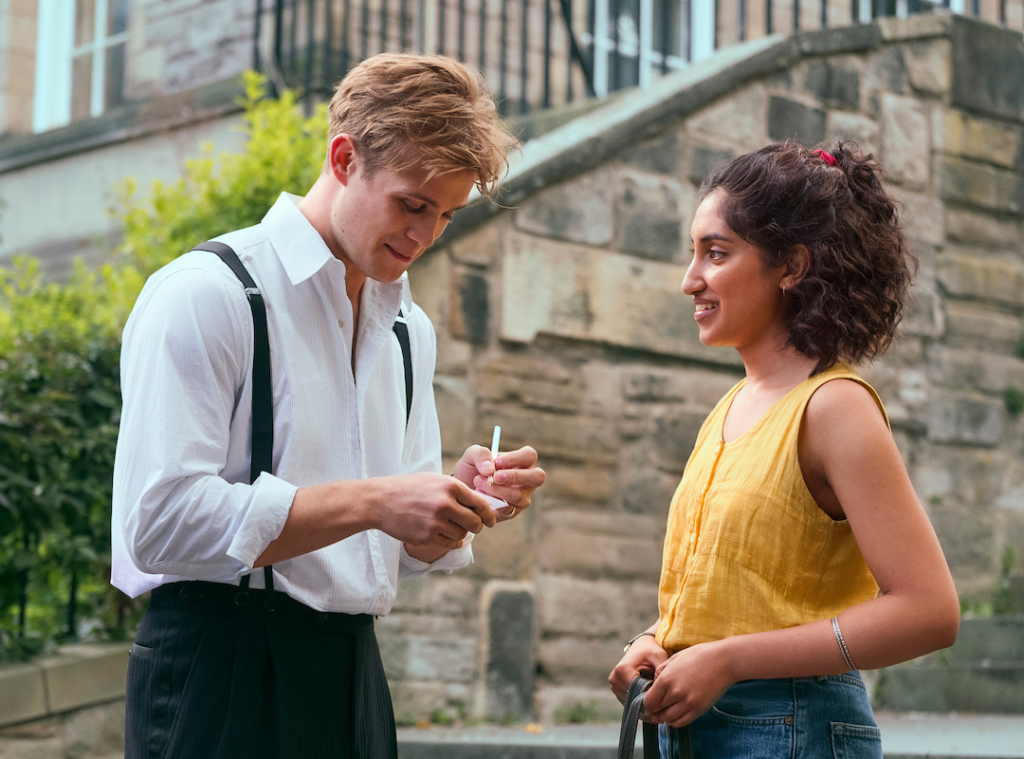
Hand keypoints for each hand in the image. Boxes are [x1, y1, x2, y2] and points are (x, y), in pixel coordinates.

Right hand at [377, 472, 495, 549]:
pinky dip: (452, 541)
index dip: (489, 514)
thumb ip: (457, 491)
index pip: (480, 504)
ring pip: (463, 534)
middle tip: (475, 526)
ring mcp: (435, 522)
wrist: (380, 500)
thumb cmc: (409, 488)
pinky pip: (450, 543)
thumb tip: (480, 505)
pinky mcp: (426, 536)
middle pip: (475, 523)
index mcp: (450, 486)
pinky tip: (446, 535)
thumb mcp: (434, 481)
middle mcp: (445, 504)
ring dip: (461, 533)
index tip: (491, 520)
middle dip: (477, 526)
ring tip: (451, 526)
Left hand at [452, 444, 544, 522]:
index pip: (529, 456)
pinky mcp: (512, 512)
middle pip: (538, 477)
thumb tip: (490, 468)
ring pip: (519, 496)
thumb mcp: (471, 456)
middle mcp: (526, 480)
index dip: (515, 458)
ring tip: (479, 485)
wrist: (461, 490)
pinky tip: (482, 498)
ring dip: (496, 491)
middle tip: (495, 477)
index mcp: (521, 461)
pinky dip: (493, 503)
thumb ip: (480, 454)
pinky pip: (508, 510)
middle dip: (515, 477)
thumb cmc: (471, 469)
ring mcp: (522, 497)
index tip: (496, 463)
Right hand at [609, 635, 668, 703]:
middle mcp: (614, 678)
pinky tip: (644, 688)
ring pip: (632, 700)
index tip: (661, 691)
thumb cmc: (651, 651)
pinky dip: (637, 697)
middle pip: (634, 697)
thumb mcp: (659, 657)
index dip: (650, 694)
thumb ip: (660, 673)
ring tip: (650, 686)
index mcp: (622, 669)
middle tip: (657, 690)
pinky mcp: (616, 690)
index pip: (637, 691)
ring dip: (642, 697)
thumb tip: (659, 692)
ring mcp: (614, 685)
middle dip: (647, 696)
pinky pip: (629, 700)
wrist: (641, 647)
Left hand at [643, 641, 733, 726]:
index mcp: (666, 678)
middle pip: (657, 710)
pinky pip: (682, 722)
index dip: (644, 704)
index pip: (649, 700)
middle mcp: (675, 693)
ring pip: (668, 718)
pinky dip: (674, 722)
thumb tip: (654, 683)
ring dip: (663, 718)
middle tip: (650, 711)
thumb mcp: (675, 658)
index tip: (644, 704)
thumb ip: (661, 671)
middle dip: (653, 711)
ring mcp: (688, 703)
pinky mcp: (699, 709)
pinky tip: (673, 717)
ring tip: (661, 715)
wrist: (724, 661)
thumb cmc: (700, 656)